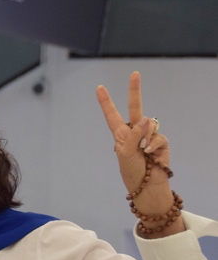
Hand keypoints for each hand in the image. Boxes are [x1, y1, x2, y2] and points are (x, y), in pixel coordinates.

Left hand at [96, 71, 182, 236]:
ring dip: (146, 139)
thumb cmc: (132, 172)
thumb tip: (146, 120)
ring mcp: (148, 136)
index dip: (106, 102)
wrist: (148, 186)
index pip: (112, 115)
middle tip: (135, 73)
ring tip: (143, 153)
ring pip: (149, 125)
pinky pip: (158, 136)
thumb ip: (134, 135)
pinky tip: (151, 155)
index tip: (99, 87)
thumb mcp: (126, 153)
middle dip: (135, 90)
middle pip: (135, 108)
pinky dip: (154, 145)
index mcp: (120, 134)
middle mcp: (134, 132)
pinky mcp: (161, 142)